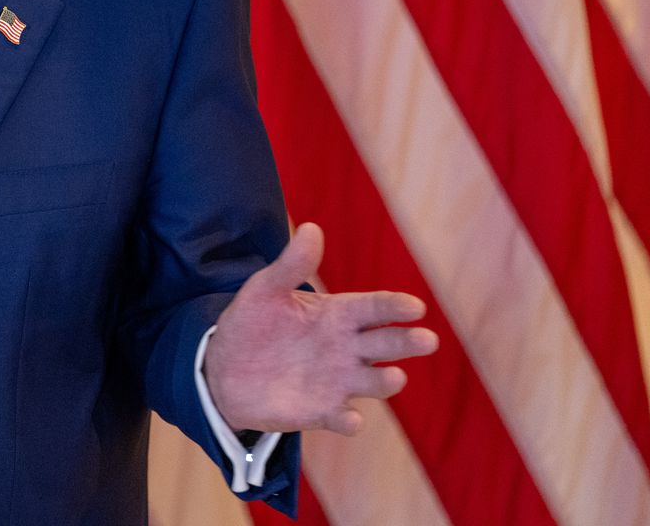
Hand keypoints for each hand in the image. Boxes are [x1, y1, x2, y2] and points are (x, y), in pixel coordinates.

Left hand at [203, 222, 437, 434]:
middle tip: (426, 340)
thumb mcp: (265, 290)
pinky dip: (349, 420)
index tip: (415, 307)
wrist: (223, 370)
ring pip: (374, 381)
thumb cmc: (251, 324)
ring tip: (394, 377)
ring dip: (386, 381)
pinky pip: (343, 418)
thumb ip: (291, 265)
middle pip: (386, 343)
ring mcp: (338, 381)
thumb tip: (311, 228)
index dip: (396, 306)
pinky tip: (351, 419)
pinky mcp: (323, 411)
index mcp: (338, 314)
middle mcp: (346, 348)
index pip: (376, 307)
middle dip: (407, 342)